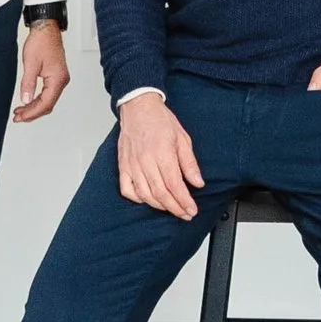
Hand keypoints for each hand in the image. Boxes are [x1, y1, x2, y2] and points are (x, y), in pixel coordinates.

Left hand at [13, 22, 69, 121]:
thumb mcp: (31, 64)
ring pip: (48, 100)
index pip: (45, 103)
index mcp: (57, 79)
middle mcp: (61, 81)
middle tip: (18, 117)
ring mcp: (60, 79)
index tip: (20, 116)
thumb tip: (25, 100)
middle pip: (48, 105)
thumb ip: (28, 83)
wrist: (46, 29)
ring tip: (20, 112)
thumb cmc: (41, 42)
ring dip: (34, 107)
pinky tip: (28, 102)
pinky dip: (38, 100)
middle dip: (32, 113)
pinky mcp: (56, 76)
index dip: (32, 112)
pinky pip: (48, 93)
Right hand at [117, 93, 203, 219]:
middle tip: (185, 214)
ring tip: (171, 208)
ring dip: (159, 206)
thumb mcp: (183, 138)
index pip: (175, 185)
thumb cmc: (160, 121)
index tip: (192, 210)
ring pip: (145, 195)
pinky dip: (137, 198)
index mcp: (162, 154)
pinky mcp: (123, 166)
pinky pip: (127, 189)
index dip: (184, 201)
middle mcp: (146, 161)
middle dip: (175, 208)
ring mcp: (132, 165)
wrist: (138, 107)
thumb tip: (198, 182)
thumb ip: (189, 163)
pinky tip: (147, 200)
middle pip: (161, 193)